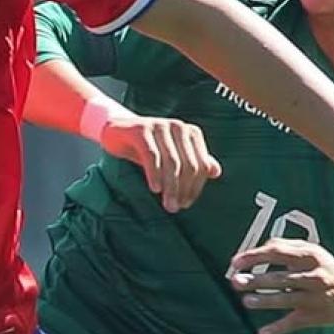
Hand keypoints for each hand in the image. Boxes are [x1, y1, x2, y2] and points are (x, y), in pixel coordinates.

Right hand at [100, 116, 221, 211]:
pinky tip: (154, 189)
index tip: (186, 204)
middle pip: (188, 165)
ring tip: (167, 205)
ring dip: (170, 187)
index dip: (196, 187)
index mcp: (191, 133)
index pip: (201, 165)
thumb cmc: (147, 147)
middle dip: (183, 190)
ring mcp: (160, 126)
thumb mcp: (171, 155)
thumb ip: (193, 162)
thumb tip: (216, 172)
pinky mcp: (141, 129)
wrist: (117, 131)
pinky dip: (155, 175)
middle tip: (175, 208)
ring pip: (171, 163)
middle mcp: (178, 127)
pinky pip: (152, 156)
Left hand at [228, 239, 333, 333]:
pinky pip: (295, 323)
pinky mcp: (316, 316)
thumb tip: (257, 248)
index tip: (235, 263)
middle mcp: (314, 276)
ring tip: (247, 301)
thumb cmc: (322, 266)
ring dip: (266, 301)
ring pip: (288, 300)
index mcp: (310, 256)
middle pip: (282, 278)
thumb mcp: (309, 250)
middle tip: (235, 281)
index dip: (255, 257)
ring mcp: (316, 297)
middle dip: (257, 280)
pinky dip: (279, 329)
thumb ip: (283, 246)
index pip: (278, 253)